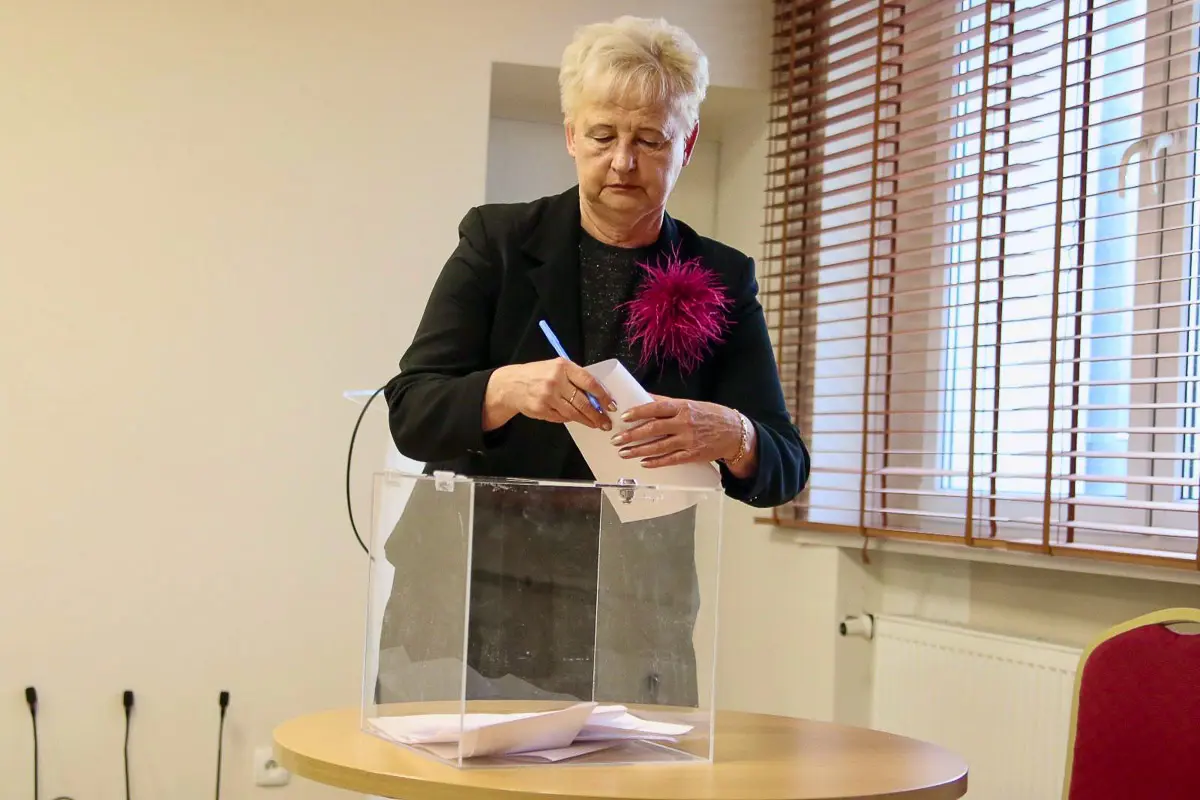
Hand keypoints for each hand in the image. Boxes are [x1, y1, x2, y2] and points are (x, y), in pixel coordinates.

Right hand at [484, 358, 616, 430]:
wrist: (511, 384)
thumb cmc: (538, 375)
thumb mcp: (557, 368)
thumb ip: (575, 378)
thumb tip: (597, 396)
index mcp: (563, 366)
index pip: (589, 381)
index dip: (602, 395)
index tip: (611, 405)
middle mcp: (555, 380)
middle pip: (583, 401)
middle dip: (597, 414)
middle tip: (606, 422)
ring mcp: (547, 396)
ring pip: (574, 412)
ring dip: (587, 420)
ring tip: (596, 425)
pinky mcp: (541, 409)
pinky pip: (561, 417)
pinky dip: (570, 419)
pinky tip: (576, 419)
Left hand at [611, 396, 745, 467]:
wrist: (735, 433)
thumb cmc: (711, 415)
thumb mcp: (691, 404)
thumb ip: (668, 403)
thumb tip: (645, 397)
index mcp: (683, 407)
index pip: (656, 408)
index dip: (638, 412)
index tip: (624, 417)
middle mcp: (684, 423)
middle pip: (653, 429)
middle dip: (631, 435)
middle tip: (616, 439)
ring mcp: (688, 440)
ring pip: (658, 446)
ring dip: (638, 450)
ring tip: (623, 453)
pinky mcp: (692, 455)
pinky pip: (671, 460)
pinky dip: (656, 462)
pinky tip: (643, 463)